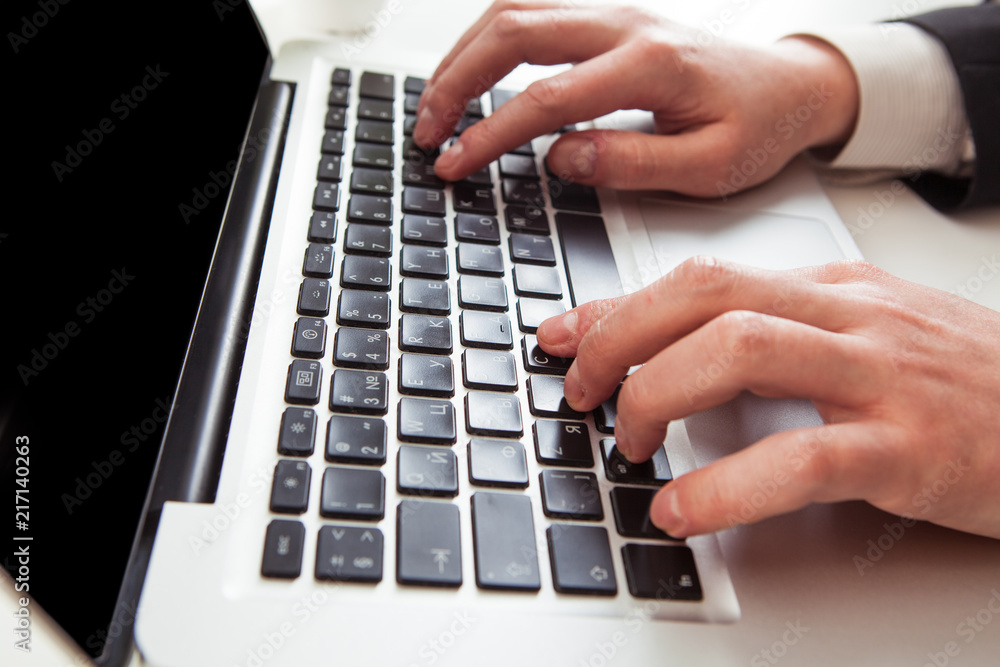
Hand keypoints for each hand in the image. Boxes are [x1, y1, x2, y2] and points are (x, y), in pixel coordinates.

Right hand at [414, 1, 858, 196]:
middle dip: (454, 83)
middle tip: (426, 132)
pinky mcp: (608, 14)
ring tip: (435, 103)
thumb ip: (632, 163)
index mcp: (649, 65)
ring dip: (463, 53)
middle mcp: (624, 23)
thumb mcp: (709, 167)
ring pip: (514, 9)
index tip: (453, 165)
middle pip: (512, 31)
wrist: (790, 87)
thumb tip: (559, 158)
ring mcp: (614, 11)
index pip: (544, 99)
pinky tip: (471, 65)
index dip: (488, 135)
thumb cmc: (756, 128)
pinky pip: (533, 6)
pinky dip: (489, 34)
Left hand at [536, 257, 999, 539]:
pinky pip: (801, 458)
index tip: (562, 336)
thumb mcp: (864, 335)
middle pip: (706, 296)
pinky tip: (683, 510)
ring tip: (629, 444)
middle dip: (622, 339)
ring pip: (741, 351)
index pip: (700, 277)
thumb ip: (775, 333)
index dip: (616, 306)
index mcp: (831, 290)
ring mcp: (881, 378)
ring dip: (660, 395)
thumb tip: (681, 347)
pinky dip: (726, 485)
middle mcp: (848, 317)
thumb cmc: (963, 382)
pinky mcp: (909, 448)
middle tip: (584, 392)